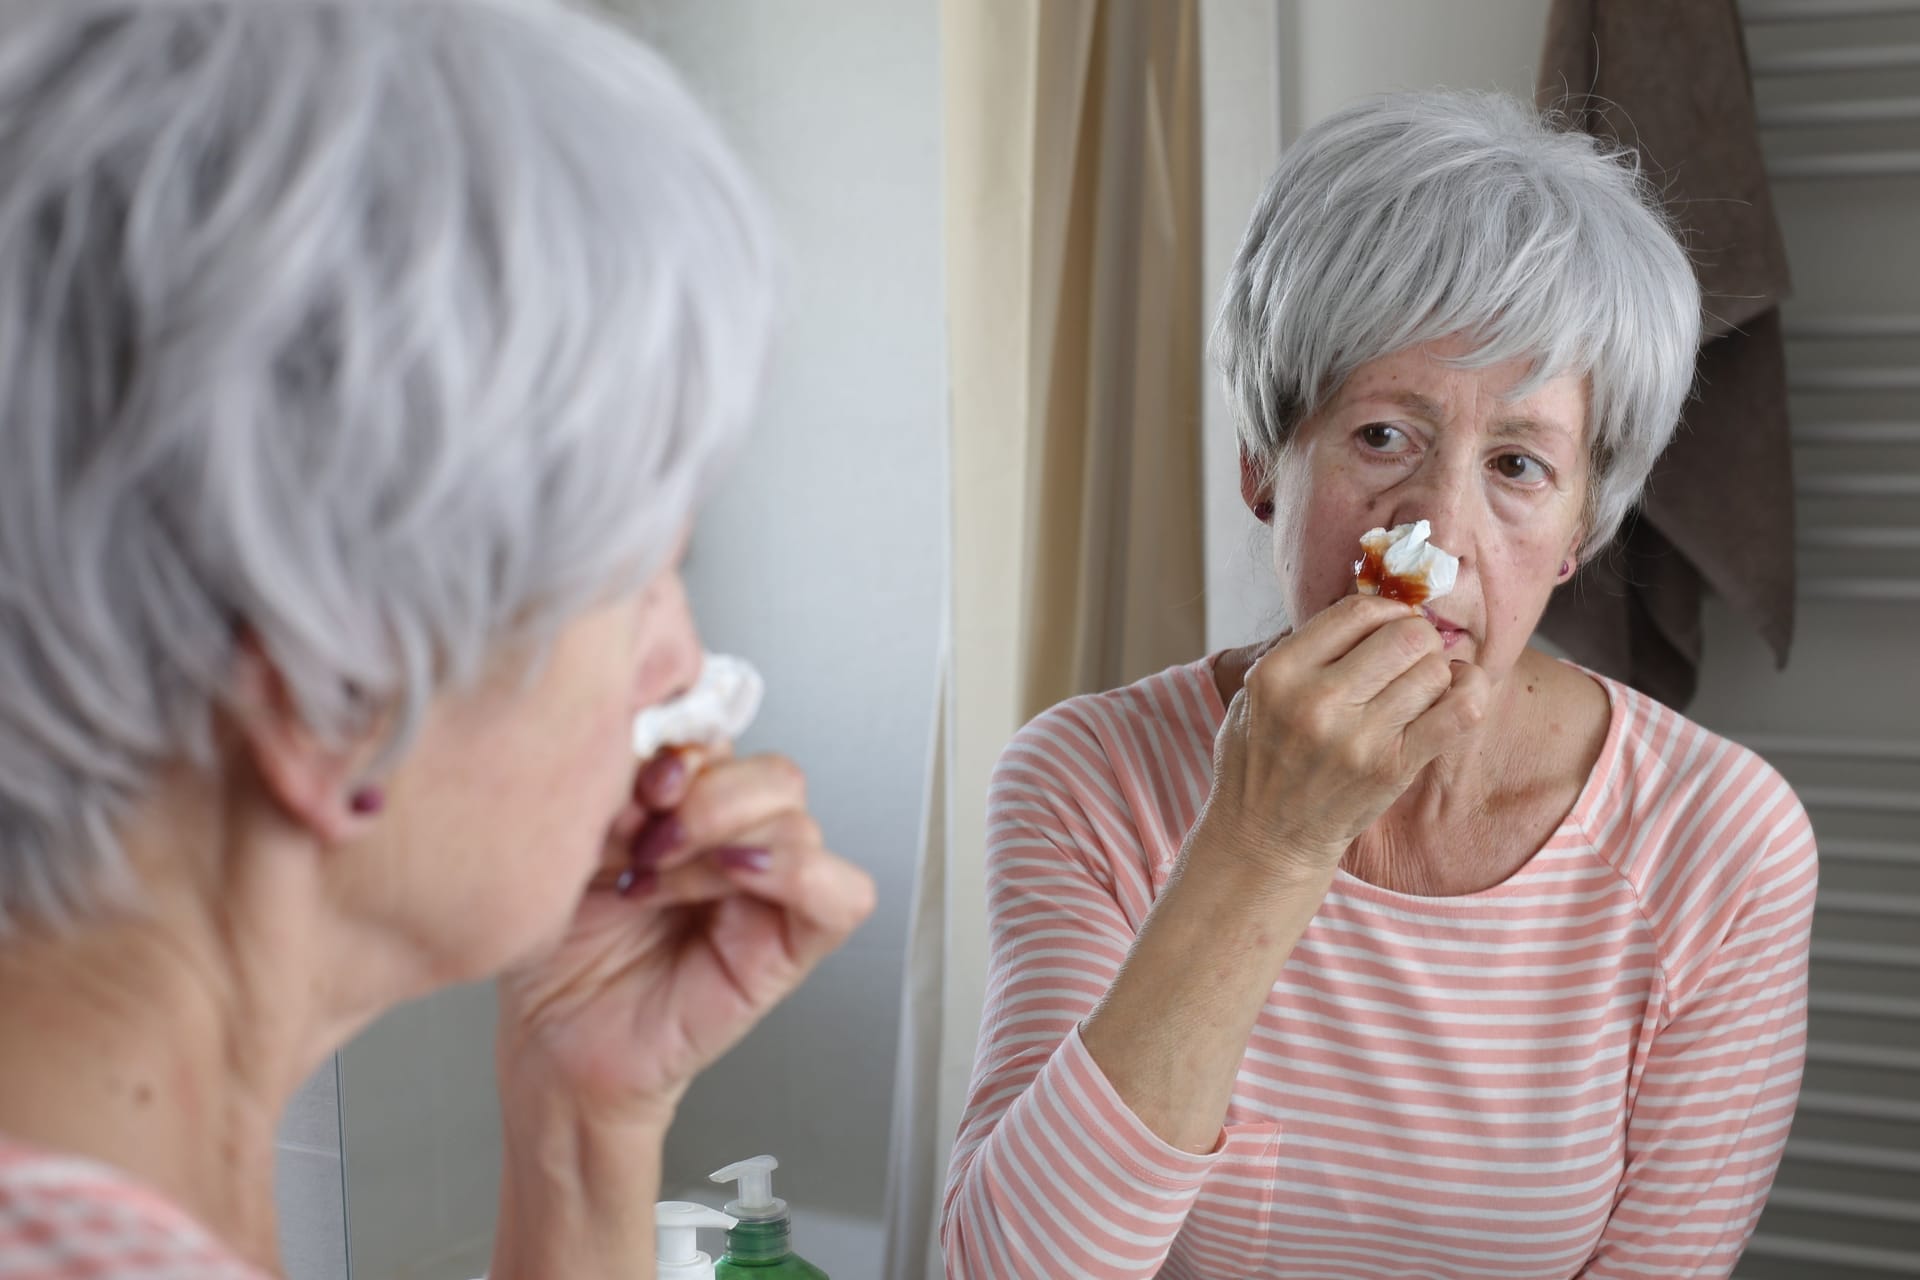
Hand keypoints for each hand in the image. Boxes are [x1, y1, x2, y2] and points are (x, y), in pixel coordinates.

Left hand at [493, 744, 875, 1128]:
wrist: (550, 1038)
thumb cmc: (557, 945)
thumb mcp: (576, 837)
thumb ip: (623, 782)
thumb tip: (653, 744)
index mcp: (694, 803)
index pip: (731, 742)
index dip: (687, 748)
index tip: (634, 779)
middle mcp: (739, 843)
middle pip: (775, 774)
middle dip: (705, 795)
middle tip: (643, 838)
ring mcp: (770, 894)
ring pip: (797, 822)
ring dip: (721, 843)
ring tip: (653, 881)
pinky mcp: (791, 948)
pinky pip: (844, 894)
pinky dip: (797, 874)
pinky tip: (732, 881)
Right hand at [1196, 594, 1489, 880]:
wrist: (1266, 838)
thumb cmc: (1261, 759)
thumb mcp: (1253, 694)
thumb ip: (1301, 652)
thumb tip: (1370, 611)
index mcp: (1278, 673)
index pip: (1358, 612)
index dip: (1386, 611)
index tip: (1389, 627)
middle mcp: (1317, 701)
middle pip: (1406, 635)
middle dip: (1416, 639)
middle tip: (1409, 658)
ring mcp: (1358, 738)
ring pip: (1435, 670)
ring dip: (1436, 673)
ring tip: (1419, 688)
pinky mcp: (1392, 769)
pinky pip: (1460, 713)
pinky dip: (1469, 695)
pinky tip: (1452, 697)